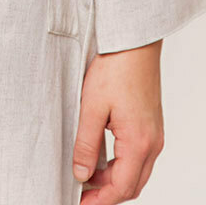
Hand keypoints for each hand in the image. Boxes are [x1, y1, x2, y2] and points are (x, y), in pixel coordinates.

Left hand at [73, 39, 163, 202]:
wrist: (134, 43)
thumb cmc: (115, 68)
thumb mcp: (92, 107)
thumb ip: (86, 144)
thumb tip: (80, 174)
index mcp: (139, 142)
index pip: (121, 188)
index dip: (99, 201)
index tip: (79, 203)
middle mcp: (152, 143)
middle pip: (131, 185)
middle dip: (106, 194)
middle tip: (80, 193)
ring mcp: (154, 134)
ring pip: (136, 172)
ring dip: (113, 179)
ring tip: (85, 174)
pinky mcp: (150, 125)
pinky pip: (138, 156)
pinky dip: (120, 164)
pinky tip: (100, 156)